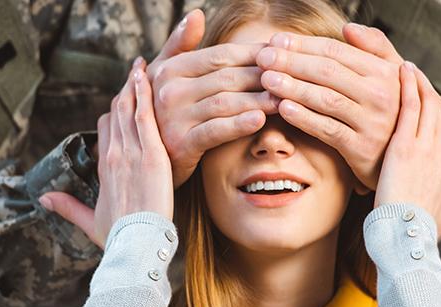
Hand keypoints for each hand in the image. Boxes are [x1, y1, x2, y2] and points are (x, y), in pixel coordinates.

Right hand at [38, 63, 172, 246]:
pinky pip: (145, 117)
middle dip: (125, 91)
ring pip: (129, 109)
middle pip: (116, 113)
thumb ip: (67, 207)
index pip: (105, 130)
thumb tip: (43, 199)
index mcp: (103, 169)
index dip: (113, 114)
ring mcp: (132, 153)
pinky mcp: (152, 156)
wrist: (134, 245)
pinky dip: (144, 95)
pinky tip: (147, 76)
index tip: (122, 102)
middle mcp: (114, 156)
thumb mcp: (89, 222)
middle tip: (134, 70)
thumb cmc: (118, 238)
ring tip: (142, 65)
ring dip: (135, 85)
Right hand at [146, 9, 279, 187]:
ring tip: (284, 99)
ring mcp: (174, 118)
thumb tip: (197, 14)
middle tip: (291, 77)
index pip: (220, 55)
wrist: (148, 158)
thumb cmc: (163, 112)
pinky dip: (239, 124)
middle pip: (227, 77)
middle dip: (262, 77)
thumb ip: (180, 44)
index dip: (253, 53)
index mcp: (170, 69)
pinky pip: (216, 131)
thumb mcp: (165, 76)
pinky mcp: (181, 144)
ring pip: (225, 103)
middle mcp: (169, 90)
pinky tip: (260, 120)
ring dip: (258, 99)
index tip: (281, 55)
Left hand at [256, 24, 403, 191]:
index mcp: (385, 72)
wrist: (405, 160)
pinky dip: (304, 117)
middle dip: (291, 62)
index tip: (276, 40)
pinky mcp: (360, 148)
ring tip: (266, 79)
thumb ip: (376, 47)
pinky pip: (327, 129)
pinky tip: (282, 108)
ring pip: (325, 99)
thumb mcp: (393, 77)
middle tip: (263, 57)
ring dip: (293, 87)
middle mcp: (380, 95)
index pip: (336, 51)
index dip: (303, 44)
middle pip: (327, 72)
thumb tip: (348, 28)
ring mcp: (371, 122)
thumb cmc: (393, 113)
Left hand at [375, 62, 440, 239]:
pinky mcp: (405, 145)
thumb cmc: (426, 230)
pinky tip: (400, 70)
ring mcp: (427, 145)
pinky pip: (410, 106)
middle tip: (412, 77)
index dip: (440, 112)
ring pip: (428, 101)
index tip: (425, 106)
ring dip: (418, 81)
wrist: (407, 238)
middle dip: (428, 91)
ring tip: (406, 67)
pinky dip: (407, 85)